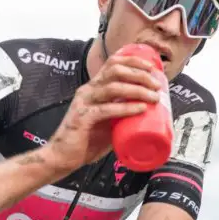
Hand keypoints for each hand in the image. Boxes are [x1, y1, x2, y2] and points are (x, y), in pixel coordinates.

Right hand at [43, 54, 161, 172]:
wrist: (61, 158)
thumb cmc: (86, 140)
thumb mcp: (109, 121)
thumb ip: (123, 114)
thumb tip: (151, 112)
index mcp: (94, 88)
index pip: (113, 63)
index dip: (134, 61)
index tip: (153, 68)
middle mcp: (88, 90)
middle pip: (116, 70)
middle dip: (140, 74)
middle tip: (157, 85)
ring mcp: (84, 103)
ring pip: (113, 87)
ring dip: (137, 90)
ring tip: (154, 97)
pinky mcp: (82, 118)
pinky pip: (106, 109)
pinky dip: (126, 108)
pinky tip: (140, 109)